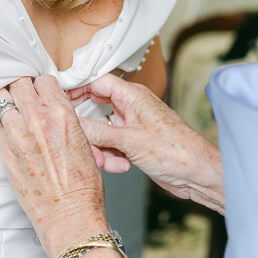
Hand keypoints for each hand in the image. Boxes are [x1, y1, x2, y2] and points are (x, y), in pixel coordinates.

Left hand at [0, 77, 108, 257]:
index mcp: (61, 114)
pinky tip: (12, 130)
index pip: (43, 80)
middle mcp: (36, 119)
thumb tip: (51, 107)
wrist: (69, 217)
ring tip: (14, 109)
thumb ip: (63, 119)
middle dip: (23, 88)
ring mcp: (17, 135)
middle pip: (19, 83)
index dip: (43, 85)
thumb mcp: (84, 141)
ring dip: (8, 103)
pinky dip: (4, 124)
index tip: (41, 91)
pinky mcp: (4, 151)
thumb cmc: (82, 186)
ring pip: (1, 100)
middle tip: (25, 96)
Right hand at [72, 74, 224, 213]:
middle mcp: (131, 107)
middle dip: (84, 124)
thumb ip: (99, 132)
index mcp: (133, 96)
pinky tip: (119, 165)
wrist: (198, 175)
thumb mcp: (131, 141)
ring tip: (105, 159)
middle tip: (73, 132)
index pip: (96, 82)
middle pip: (95, 106)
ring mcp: (132, 124)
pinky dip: (110, 154)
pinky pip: (110, 143)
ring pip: (101, 129)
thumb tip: (74, 125)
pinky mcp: (133, 142)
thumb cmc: (177, 152)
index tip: (58, 98)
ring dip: (99, 145)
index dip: (76, 88)